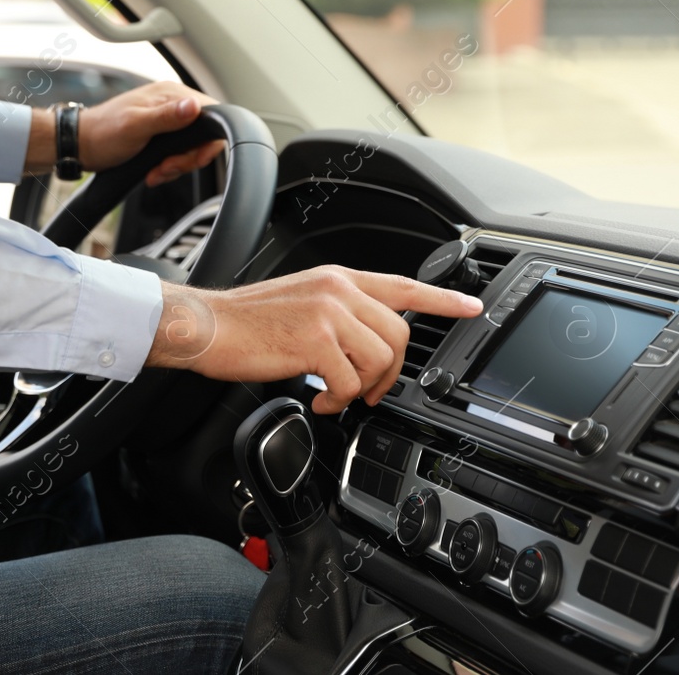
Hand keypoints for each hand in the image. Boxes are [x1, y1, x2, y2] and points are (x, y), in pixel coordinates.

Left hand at [79, 81, 225, 186]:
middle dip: (188, 158)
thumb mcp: (135, 127)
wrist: (81, 146)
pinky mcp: (162, 135)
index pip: (212, 115)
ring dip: (177, 166)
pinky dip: (169, 167)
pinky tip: (154, 171)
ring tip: (157, 171)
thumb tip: (194, 106)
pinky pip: (179, 153)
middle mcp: (173, 104)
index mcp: (171, 95)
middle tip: (167, 167)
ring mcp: (167, 119)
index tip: (191, 159)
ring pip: (192, 147)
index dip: (207, 142)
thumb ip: (166, 117)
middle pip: (204, 135)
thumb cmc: (102, 133)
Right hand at [146, 266, 483, 413]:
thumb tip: (364, 345)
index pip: (402, 285)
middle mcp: (337, 290)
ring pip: (379, 360)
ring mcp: (328, 312)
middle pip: (399, 335)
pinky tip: (318, 397)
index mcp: (337, 279)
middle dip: (390, 372)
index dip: (442, 300)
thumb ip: (337, 313)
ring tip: (334, 392)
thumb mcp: (300, 302)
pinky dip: (336, 399)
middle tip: (368, 390)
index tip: (471, 308)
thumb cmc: (245, 322)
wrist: (207, 325)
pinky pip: (349, 382)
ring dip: (362, 388)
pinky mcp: (314, 340)